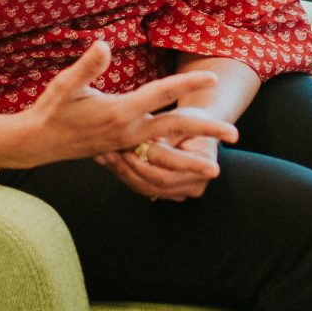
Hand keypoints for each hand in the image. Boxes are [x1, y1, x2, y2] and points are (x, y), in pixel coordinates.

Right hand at [1, 41, 236, 169]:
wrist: (40, 142)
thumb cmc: (52, 108)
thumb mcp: (66, 84)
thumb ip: (87, 66)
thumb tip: (104, 44)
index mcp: (120, 111)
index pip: (161, 94)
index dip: (187, 83)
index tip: (213, 76)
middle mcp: (129, 131)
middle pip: (175, 128)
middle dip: (206, 130)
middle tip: (236, 133)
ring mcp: (128, 144)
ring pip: (168, 150)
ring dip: (194, 157)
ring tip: (218, 166)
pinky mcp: (125, 151)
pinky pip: (156, 158)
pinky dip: (173, 162)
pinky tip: (187, 164)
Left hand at [99, 123, 221, 201]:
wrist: (196, 127)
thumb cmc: (189, 117)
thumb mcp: (181, 119)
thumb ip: (165, 135)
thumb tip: (146, 146)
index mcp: (206, 166)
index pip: (171, 168)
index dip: (149, 157)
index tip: (128, 145)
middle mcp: (196, 186)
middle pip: (157, 182)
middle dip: (132, 167)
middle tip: (111, 151)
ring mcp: (180, 193)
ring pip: (146, 187)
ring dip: (123, 171)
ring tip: (105, 154)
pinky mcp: (165, 193)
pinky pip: (141, 187)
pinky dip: (124, 174)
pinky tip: (107, 160)